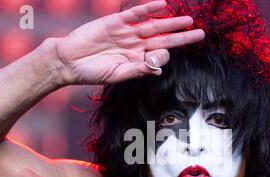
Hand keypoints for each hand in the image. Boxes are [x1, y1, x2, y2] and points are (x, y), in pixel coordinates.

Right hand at [53, 0, 204, 84]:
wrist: (69, 61)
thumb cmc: (92, 72)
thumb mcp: (117, 75)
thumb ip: (138, 71)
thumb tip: (158, 69)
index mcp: (137, 60)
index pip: (159, 56)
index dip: (165, 56)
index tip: (162, 58)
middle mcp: (135, 46)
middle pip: (163, 39)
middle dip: (182, 36)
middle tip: (200, 34)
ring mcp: (127, 33)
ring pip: (154, 26)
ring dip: (171, 22)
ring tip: (188, 20)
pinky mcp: (115, 22)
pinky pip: (135, 14)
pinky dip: (148, 9)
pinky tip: (162, 4)